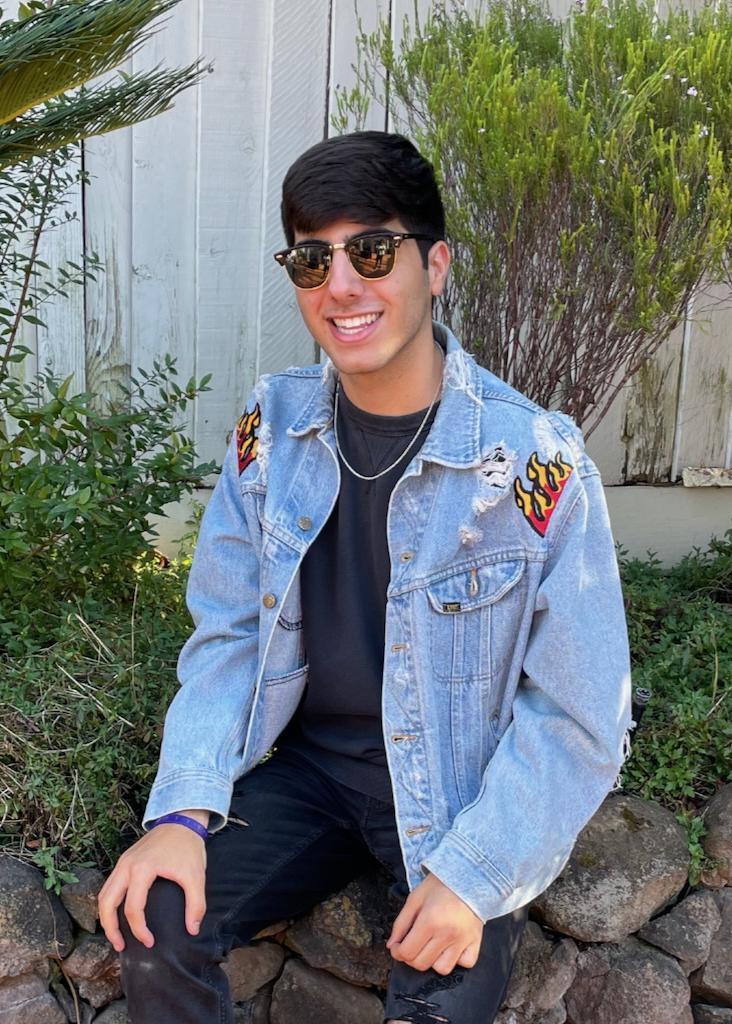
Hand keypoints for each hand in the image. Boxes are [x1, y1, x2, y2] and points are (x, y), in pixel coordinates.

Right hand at [98, 813, 207, 952]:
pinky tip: (118, 914)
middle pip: (106, 903)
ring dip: (106, 916)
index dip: (139, 930)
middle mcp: (126, 866)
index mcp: (142, 869)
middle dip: (110, 928)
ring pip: (103, 894)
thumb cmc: (188, 847)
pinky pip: (109, 885)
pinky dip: (109, 903)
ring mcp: (123, 862)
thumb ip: (196, 904)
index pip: (133, 908)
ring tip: (116, 935)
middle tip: (121, 946)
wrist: (181, 820)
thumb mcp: (196, 875)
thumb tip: (193, 929)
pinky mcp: (124, 860)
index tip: (150, 942)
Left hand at [386, 872, 482, 974]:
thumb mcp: (414, 899)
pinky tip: (451, 947)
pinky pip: (465, 964)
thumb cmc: (440, 885)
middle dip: (411, 957)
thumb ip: (401, 924)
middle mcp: (447, 934)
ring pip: (442, 969)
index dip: (397, 952)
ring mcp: (463, 940)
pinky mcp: (476, 942)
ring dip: (433, 960)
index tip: (397, 947)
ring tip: (433, 945)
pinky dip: (457, 960)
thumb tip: (392, 945)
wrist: (468, 875)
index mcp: (429, 921)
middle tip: (412, 944)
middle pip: (421, 964)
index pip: (407, 952)